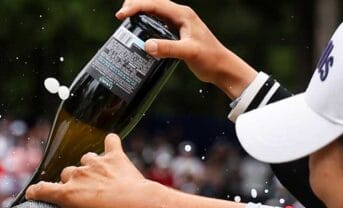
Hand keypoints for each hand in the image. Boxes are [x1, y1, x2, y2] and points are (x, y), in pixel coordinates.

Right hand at [27, 133, 153, 207]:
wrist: (139, 206)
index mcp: (67, 194)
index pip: (41, 190)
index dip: (35, 192)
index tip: (33, 195)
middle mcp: (78, 175)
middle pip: (66, 174)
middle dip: (69, 183)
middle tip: (80, 195)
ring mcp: (96, 164)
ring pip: (85, 160)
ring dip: (88, 167)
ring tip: (97, 178)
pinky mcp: (115, 157)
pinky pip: (111, 142)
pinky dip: (111, 144)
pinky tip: (112, 146)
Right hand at [116, 0, 255, 97]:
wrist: (221, 67)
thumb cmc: (210, 58)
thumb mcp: (188, 52)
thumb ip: (168, 48)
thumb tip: (147, 45)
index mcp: (183, 15)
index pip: (155, 4)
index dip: (137, 6)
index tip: (122, 14)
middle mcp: (180, 15)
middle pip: (153, 3)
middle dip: (135, 5)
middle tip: (120, 15)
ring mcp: (179, 23)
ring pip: (155, 11)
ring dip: (140, 12)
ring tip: (126, 20)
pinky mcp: (177, 33)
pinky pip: (158, 23)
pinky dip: (146, 23)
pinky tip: (139, 31)